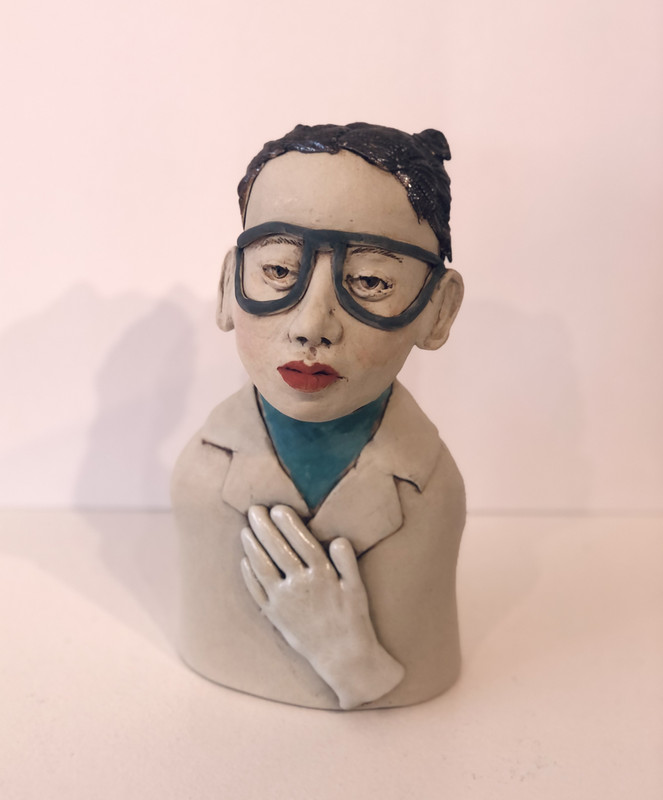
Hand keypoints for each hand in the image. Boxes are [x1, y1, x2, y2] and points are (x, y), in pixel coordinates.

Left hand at [240, 504, 404, 708]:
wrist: (342, 656)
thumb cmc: (352, 619)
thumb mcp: (357, 588)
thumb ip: (347, 561)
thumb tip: (337, 539)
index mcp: (321, 574)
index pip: (300, 541)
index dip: (287, 523)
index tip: (277, 508)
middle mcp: (300, 584)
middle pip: (277, 549)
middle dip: (263, 527)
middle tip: (253, 510)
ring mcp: (284, 600)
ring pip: (262, 567)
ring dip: (252, 546)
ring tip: (245, 529)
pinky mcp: (274, 615)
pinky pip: (257, 591)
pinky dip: (248, 575)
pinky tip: (244, 560)